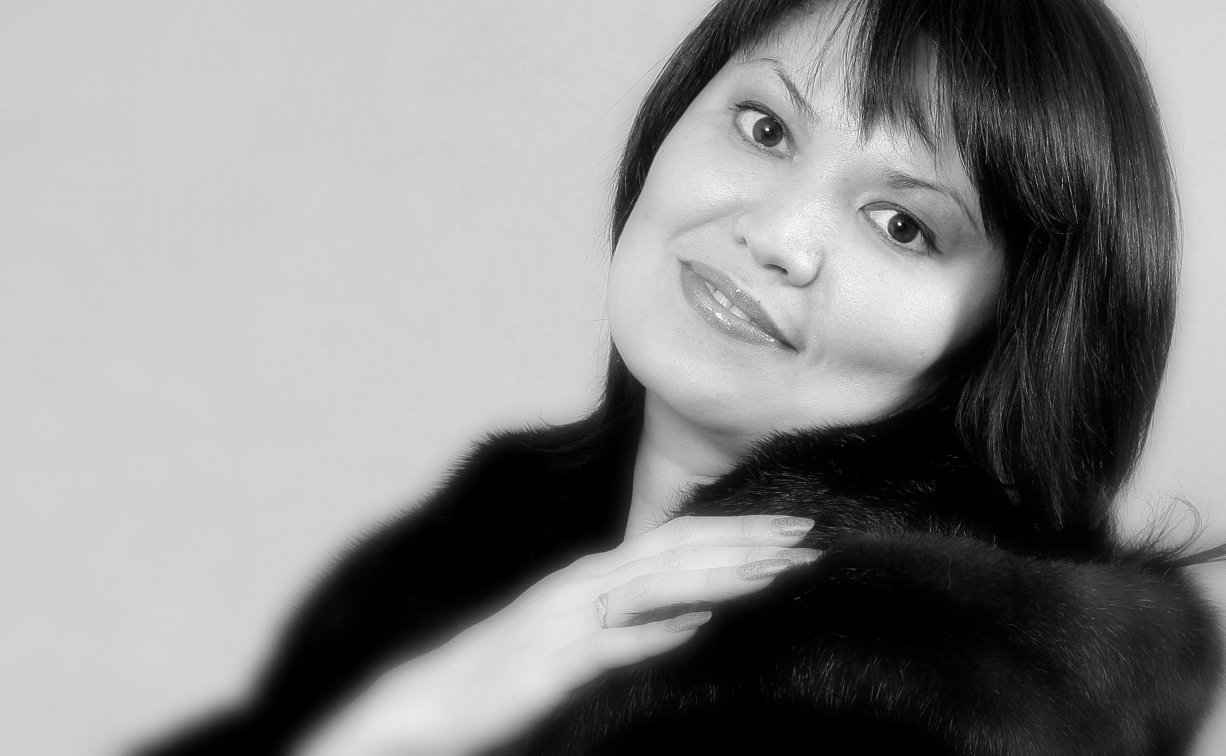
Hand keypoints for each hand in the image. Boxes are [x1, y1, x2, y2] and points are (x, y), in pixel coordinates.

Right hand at [296, 514, 818, 755]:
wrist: (424, 708)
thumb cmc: (503, 679)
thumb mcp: (577, 642)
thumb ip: (630, 623)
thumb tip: (692, 617)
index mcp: (592, 576)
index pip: (678, 541)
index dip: (740, 531)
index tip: (796, 529)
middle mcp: (582, 585)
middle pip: (678, 552)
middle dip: (749, 542)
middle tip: (813, 537)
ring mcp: (565, 622)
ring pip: (656, 587)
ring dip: (722, 576)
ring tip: (780, 572)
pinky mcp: (549, 668)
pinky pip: (613, 648)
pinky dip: (659, 634)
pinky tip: (703, 627)